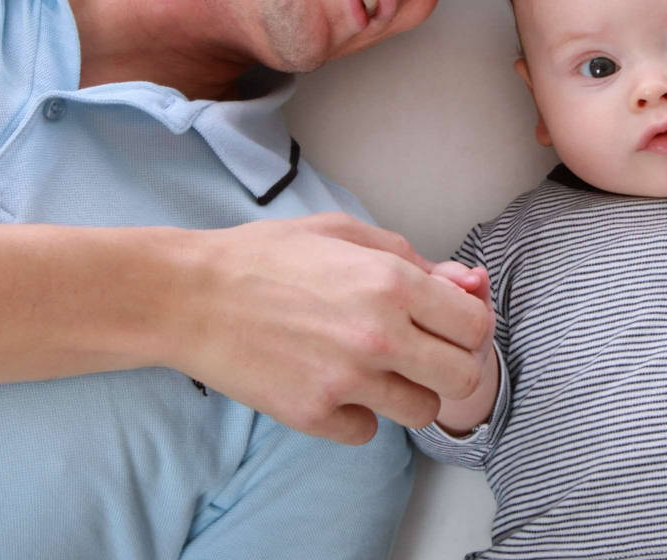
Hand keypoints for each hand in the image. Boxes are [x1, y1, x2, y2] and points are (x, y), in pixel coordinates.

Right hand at [172, 214, 494, 444]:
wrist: (191, 296)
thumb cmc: (266, 256)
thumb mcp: (344, 233)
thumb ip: (413, 259)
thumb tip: (465, 283)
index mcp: (392, 283)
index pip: (476, 324)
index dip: (467, 325)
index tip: (447, 325)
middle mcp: (379, 336)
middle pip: (463, 375)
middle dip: (451, 364)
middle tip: (422, 354)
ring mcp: (347, 382)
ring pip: (422, 412)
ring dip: (408, 393)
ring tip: (375, 371)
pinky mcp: (314, 415)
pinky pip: (368, 433)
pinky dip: (358, 416)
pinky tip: (335, 387)